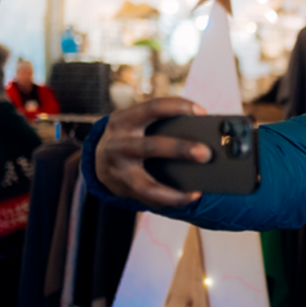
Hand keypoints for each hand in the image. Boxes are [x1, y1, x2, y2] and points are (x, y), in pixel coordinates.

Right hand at [95, 97, 210, 208]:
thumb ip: (162, 123)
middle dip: (180, 150)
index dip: (177, 107)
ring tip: (197, 192)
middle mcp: (117, 144)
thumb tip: (204, 135)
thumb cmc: (132, 136)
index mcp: (124, 120)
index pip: (152, 107)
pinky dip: (171, 199)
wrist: (99, 160)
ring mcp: (118, 169)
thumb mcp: (137, 123)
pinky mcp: (123, 188)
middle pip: (151, 146)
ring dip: (173, 191)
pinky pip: (149, 198)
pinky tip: (189, 197)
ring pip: (147, 184)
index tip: (202, 111)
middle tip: (206, 154)